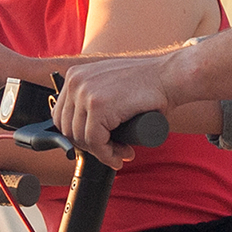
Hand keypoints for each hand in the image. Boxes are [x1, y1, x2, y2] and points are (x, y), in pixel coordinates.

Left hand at [53, 49, 182, 164]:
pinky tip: (119, 156)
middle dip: (89, 146)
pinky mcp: (98, 106)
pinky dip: (107, 155)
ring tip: (121, 152)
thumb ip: (94, 95)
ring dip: (101, 152)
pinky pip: (95, 142)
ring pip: (81, 138)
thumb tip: (83, 124)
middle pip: (68, 128)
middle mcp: (76, 82)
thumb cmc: (147, 83)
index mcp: (75, 76)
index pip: (61, 115)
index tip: (95, 143)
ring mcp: (85, 93)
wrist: (170, 76)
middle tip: (112, 150)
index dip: (77, 134)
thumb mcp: (110, 83)